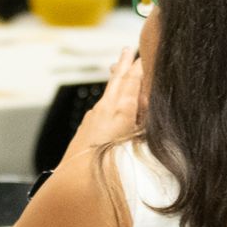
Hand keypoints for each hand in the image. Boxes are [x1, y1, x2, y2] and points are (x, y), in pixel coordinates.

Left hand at [61, 48, 143, 167]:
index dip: (142, 65)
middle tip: (128, 48)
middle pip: (117, 79)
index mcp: (122, 109)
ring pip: (108, 91)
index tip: (147, 52)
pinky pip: (101, 104)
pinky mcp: (86, 126)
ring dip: (115, 77)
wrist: (77, 179)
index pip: (134, 80)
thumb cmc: (110, 164)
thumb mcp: (139, 141)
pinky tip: (109, 101)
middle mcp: (105, 108)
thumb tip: (150, 106)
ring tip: (117, 66)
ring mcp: (93, 116)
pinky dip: (109, 95)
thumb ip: (147, 122)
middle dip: (124, 62)